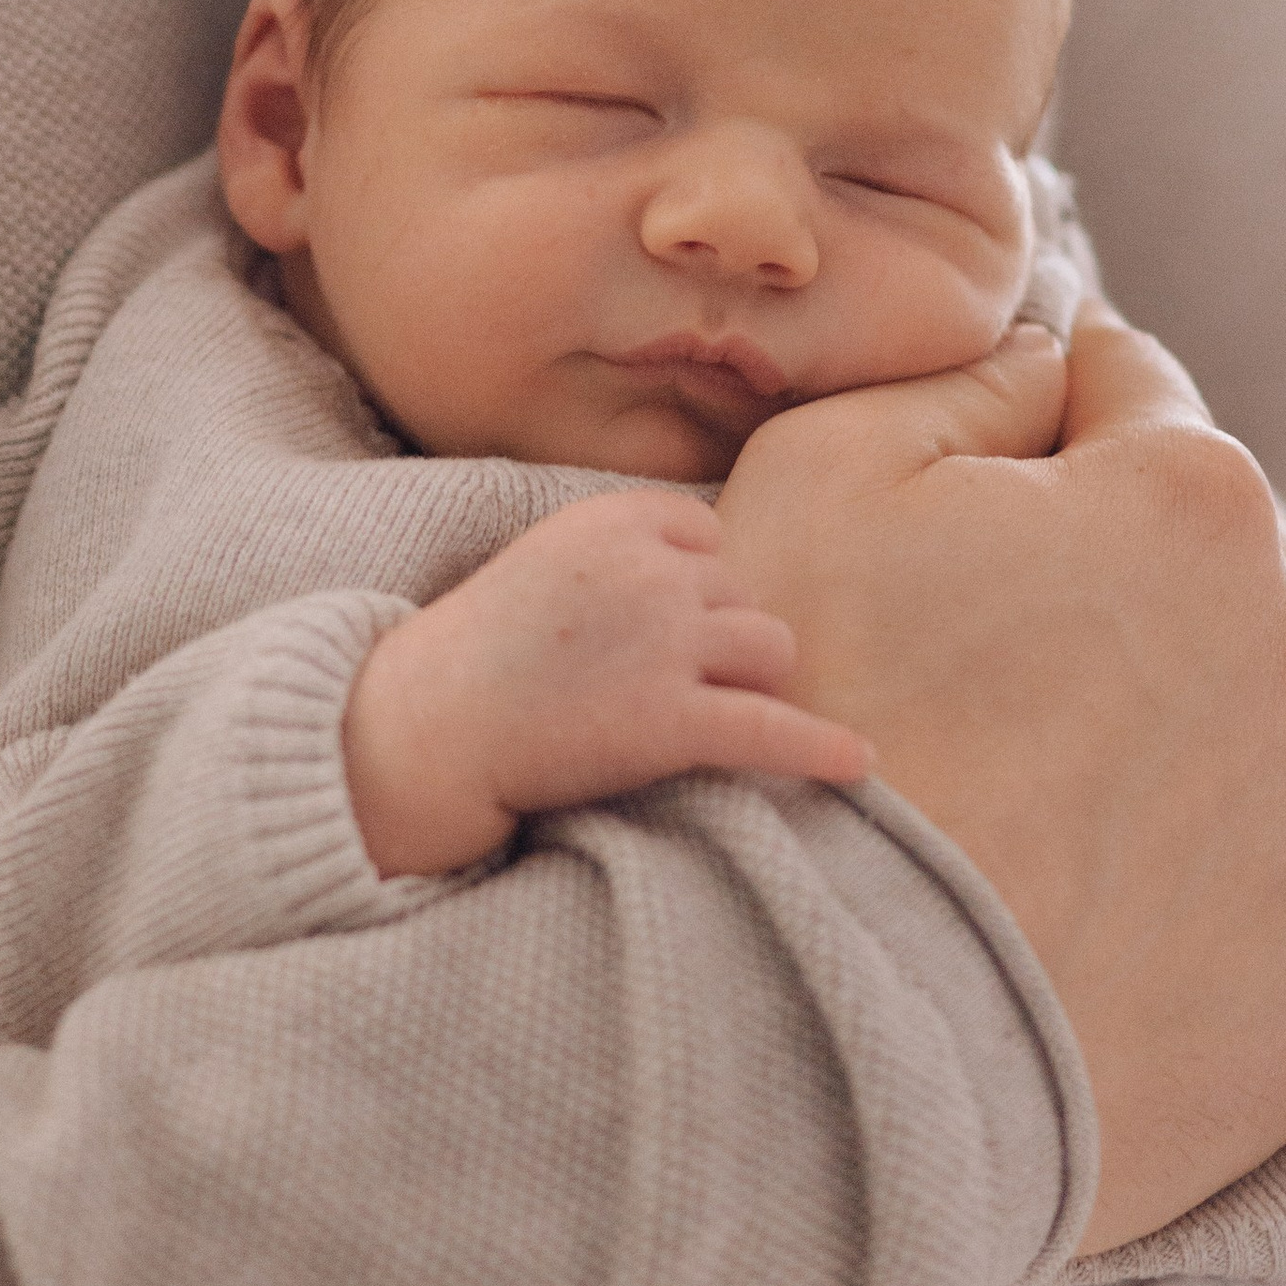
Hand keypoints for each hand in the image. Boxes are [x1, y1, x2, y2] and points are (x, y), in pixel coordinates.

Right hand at [342, 493, 868, 878]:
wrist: (426, 729)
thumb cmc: (481, 651)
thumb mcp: (547, 561)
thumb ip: (626, 554)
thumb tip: (719, 573)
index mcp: (613, 520)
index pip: (707, 535)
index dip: (689, 584)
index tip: (652, 624)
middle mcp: (648, 571)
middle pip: (742, 595)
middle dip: (716, 638)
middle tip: (653, 684)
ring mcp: (663, 645)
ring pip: (771, 649)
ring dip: (748, 682)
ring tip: (697, 716)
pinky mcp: (671, 722)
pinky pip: (773, 730)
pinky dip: (821, 750)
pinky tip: (859, 765)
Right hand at [713, 308, 1285, 1251]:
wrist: (815, 1012)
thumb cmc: (802, 714)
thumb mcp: (818, 477)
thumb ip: (956, 387)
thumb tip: (1056, 364)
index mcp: (1185, 498)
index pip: (1136, 391)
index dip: (1055, 415)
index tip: (1001, 466)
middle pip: (1247, 565)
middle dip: (1155, 585)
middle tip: (1023, 663)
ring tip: (1213, 776)